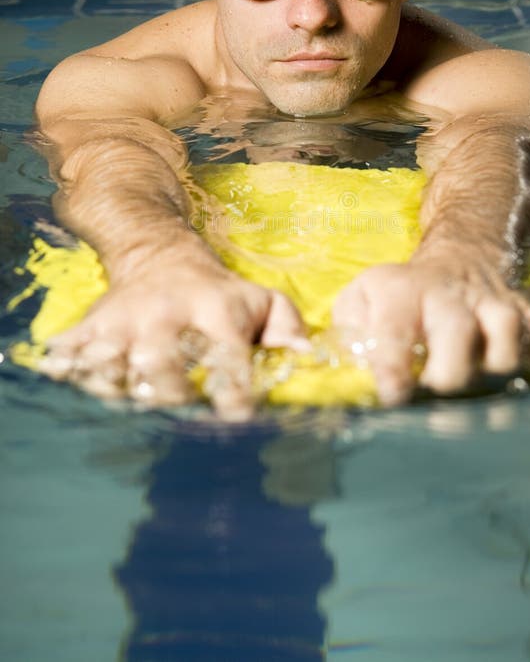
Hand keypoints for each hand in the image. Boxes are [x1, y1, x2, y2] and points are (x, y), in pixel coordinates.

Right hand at [38, 247, 307, 420]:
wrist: (159, 255)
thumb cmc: (219, 292)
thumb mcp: (261, 300)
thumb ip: (288, 327)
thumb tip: (307, 358)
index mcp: (214, 308)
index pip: (226, 354)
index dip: (233, 391)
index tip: (238, 418)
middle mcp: (166, 313)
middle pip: (162, 367)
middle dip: (173, 399)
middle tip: (185, 423)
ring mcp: (123, 322)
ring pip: (114, 367)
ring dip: (125, 398)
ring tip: (139, 413)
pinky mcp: (91, 328)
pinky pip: (73, 357)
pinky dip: (74, 376)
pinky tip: (85, 390)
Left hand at [332, 253, 529, 405]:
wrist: (455, 259)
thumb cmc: (399, 295)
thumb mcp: (359, 300)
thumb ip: (348, 333)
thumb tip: (350, 369)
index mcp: (402, 292)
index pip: (394, 329)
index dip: (393, 367)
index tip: (394, 395)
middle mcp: (450, 296)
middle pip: (457, 332)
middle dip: (448, 372)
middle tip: (439, 390)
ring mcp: (492, 304)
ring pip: (507, 334)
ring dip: (496, 363)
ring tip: (481, 375)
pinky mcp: (526, 314)